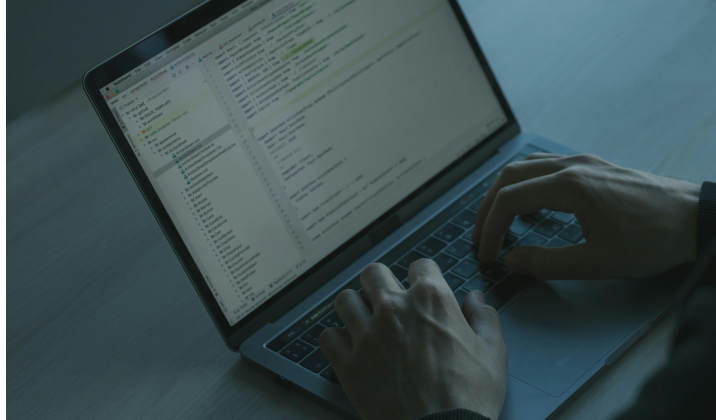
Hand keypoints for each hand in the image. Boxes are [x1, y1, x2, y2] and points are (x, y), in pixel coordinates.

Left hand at [319, 260, 507, 419]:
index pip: (420, 265)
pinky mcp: (349, 364)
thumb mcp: (493, 353)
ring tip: (364, 321)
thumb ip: (484, 318)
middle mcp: (394, 309)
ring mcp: (367, 335)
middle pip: (374, 273)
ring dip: (355, 307)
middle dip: (381, 283)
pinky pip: (328, 337)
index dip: (423, 276)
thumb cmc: (469, 396)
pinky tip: (349, 348)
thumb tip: (475, 298)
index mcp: (431, 299)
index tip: (422, 288)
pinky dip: (337, 341)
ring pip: (346, 300)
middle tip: (388, 301)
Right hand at [473, 153, 700, 279]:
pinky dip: (526, 184)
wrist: (697, 218)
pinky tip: (531, 204)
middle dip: (488, 208)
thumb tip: (511, 262)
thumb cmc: (651, 240)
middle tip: (481, 236)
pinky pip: (546, 166)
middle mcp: (571, 166)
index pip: (509, 200)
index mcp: (568, 185)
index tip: (486, 254)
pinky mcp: (595, 166)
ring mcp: (583, 162)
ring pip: (526, 167)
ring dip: (505, 192)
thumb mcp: (597, 262)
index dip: (490, 228)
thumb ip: (547, 263)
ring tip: (498, 220)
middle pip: (510, 177)